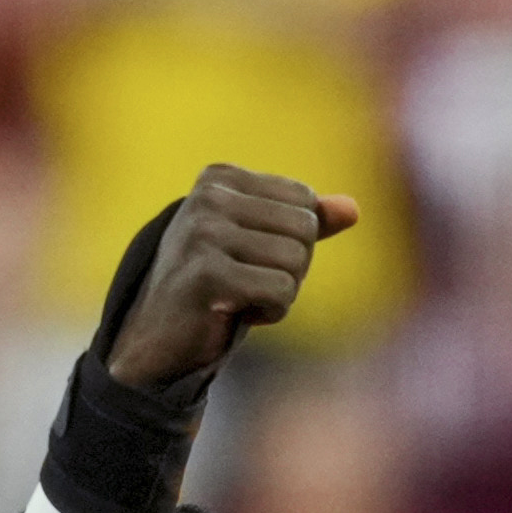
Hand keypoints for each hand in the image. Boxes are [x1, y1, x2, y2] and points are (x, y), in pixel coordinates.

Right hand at [105, 168, 361, 391]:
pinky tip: (235, 311)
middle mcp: (209, 196)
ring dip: (281, 292)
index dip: (294, 240)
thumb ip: (305, 221)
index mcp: (221, 177)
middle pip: (305, 229)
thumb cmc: (216, 284)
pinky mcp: (207, 274)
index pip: (304, 201)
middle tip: (249, 280)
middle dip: (291, 267)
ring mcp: (203, 233)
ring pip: (296, 261)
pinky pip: (281, 291)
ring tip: (240, 295)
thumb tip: (353, 209)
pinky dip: (270, 312)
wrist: (158, 335)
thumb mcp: (259, 242)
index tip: (252, 256)